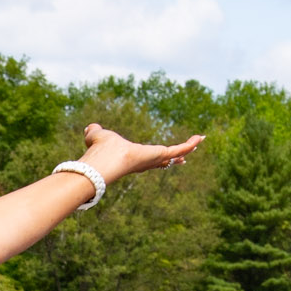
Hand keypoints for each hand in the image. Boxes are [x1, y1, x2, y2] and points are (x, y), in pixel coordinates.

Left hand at [82, 123, 203, 181]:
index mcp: (133, 158)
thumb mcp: (96, 136)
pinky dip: (189, 143)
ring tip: (199, 141)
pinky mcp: (160, 154)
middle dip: (175, 158)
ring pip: (174, 154)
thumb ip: (93, 132)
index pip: (148, 159)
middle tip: (185, 157)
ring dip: (187, 148)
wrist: (104, 161)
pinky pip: (178, 148)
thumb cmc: (99, 152)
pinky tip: (200, 137)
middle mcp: (145, 161)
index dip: (157, 158)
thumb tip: (90, 128)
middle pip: (164, 160)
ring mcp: (154, 159)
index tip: (164, 158)